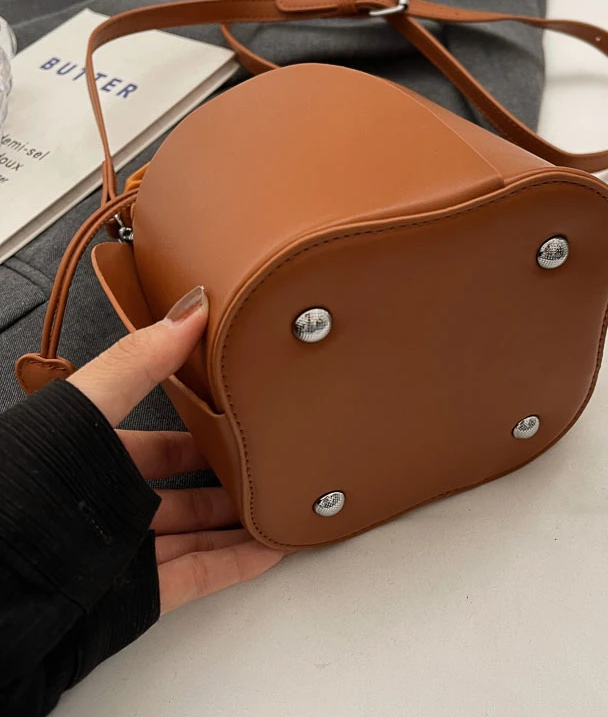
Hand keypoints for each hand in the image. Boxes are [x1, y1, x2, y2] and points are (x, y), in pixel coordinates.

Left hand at [68, 285, 281, 613]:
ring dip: (239, 523)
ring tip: (282, 506)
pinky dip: (236, 565)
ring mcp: (127, 553)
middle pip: (186, 492)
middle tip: (272, 465)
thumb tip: (189, 311)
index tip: (242, 419)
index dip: (202, 432)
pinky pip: (198, 577)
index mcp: (95, 461)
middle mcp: (112, 507)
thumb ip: (138, 363)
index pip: (161, 445)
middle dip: (228, 480)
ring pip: (199, 534)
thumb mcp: (84, 409)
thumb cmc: (21, 487)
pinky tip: (268, 550)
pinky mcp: (139, 596)